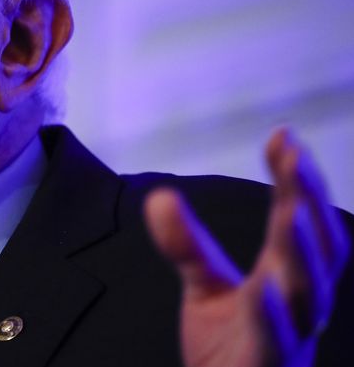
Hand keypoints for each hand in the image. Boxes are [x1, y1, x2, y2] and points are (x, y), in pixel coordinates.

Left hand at [145, 128, 350, 366]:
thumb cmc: (230, 348)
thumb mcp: (205, 288)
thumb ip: (187, 245)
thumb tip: (159, 197)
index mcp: (287, 278)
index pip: (301, 220)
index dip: (297, 181)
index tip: (283, 135)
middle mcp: (299, 304)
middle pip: (321, 248)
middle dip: (312, 202)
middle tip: (296, 158)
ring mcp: (290, 337)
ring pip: (309, 294)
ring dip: (304, 253)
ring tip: (293, 211)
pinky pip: (278, 342)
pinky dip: (273, 315)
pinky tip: (263, 288)